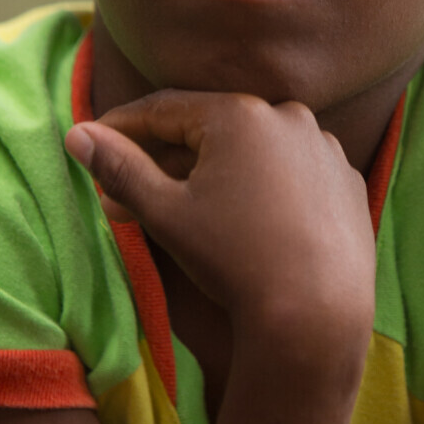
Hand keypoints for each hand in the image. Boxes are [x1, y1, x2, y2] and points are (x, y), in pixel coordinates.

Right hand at [66, 91, 374, 372]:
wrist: (316, 314)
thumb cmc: (233, 259)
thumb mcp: (165, 213)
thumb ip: (119, 168)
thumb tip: (76, 134)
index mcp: (239, 115)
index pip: (164, 109)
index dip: (124, 127)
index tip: (95, 142)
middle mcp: (287, 117)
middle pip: (210, 130)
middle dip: (166, 160)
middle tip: (127, 195)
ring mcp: (324, 147)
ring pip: (254, 152)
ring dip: (216, 173)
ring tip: (186, 211)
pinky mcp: (347, 181)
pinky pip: (292, 173)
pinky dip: (263, 188)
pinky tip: (245, 220)